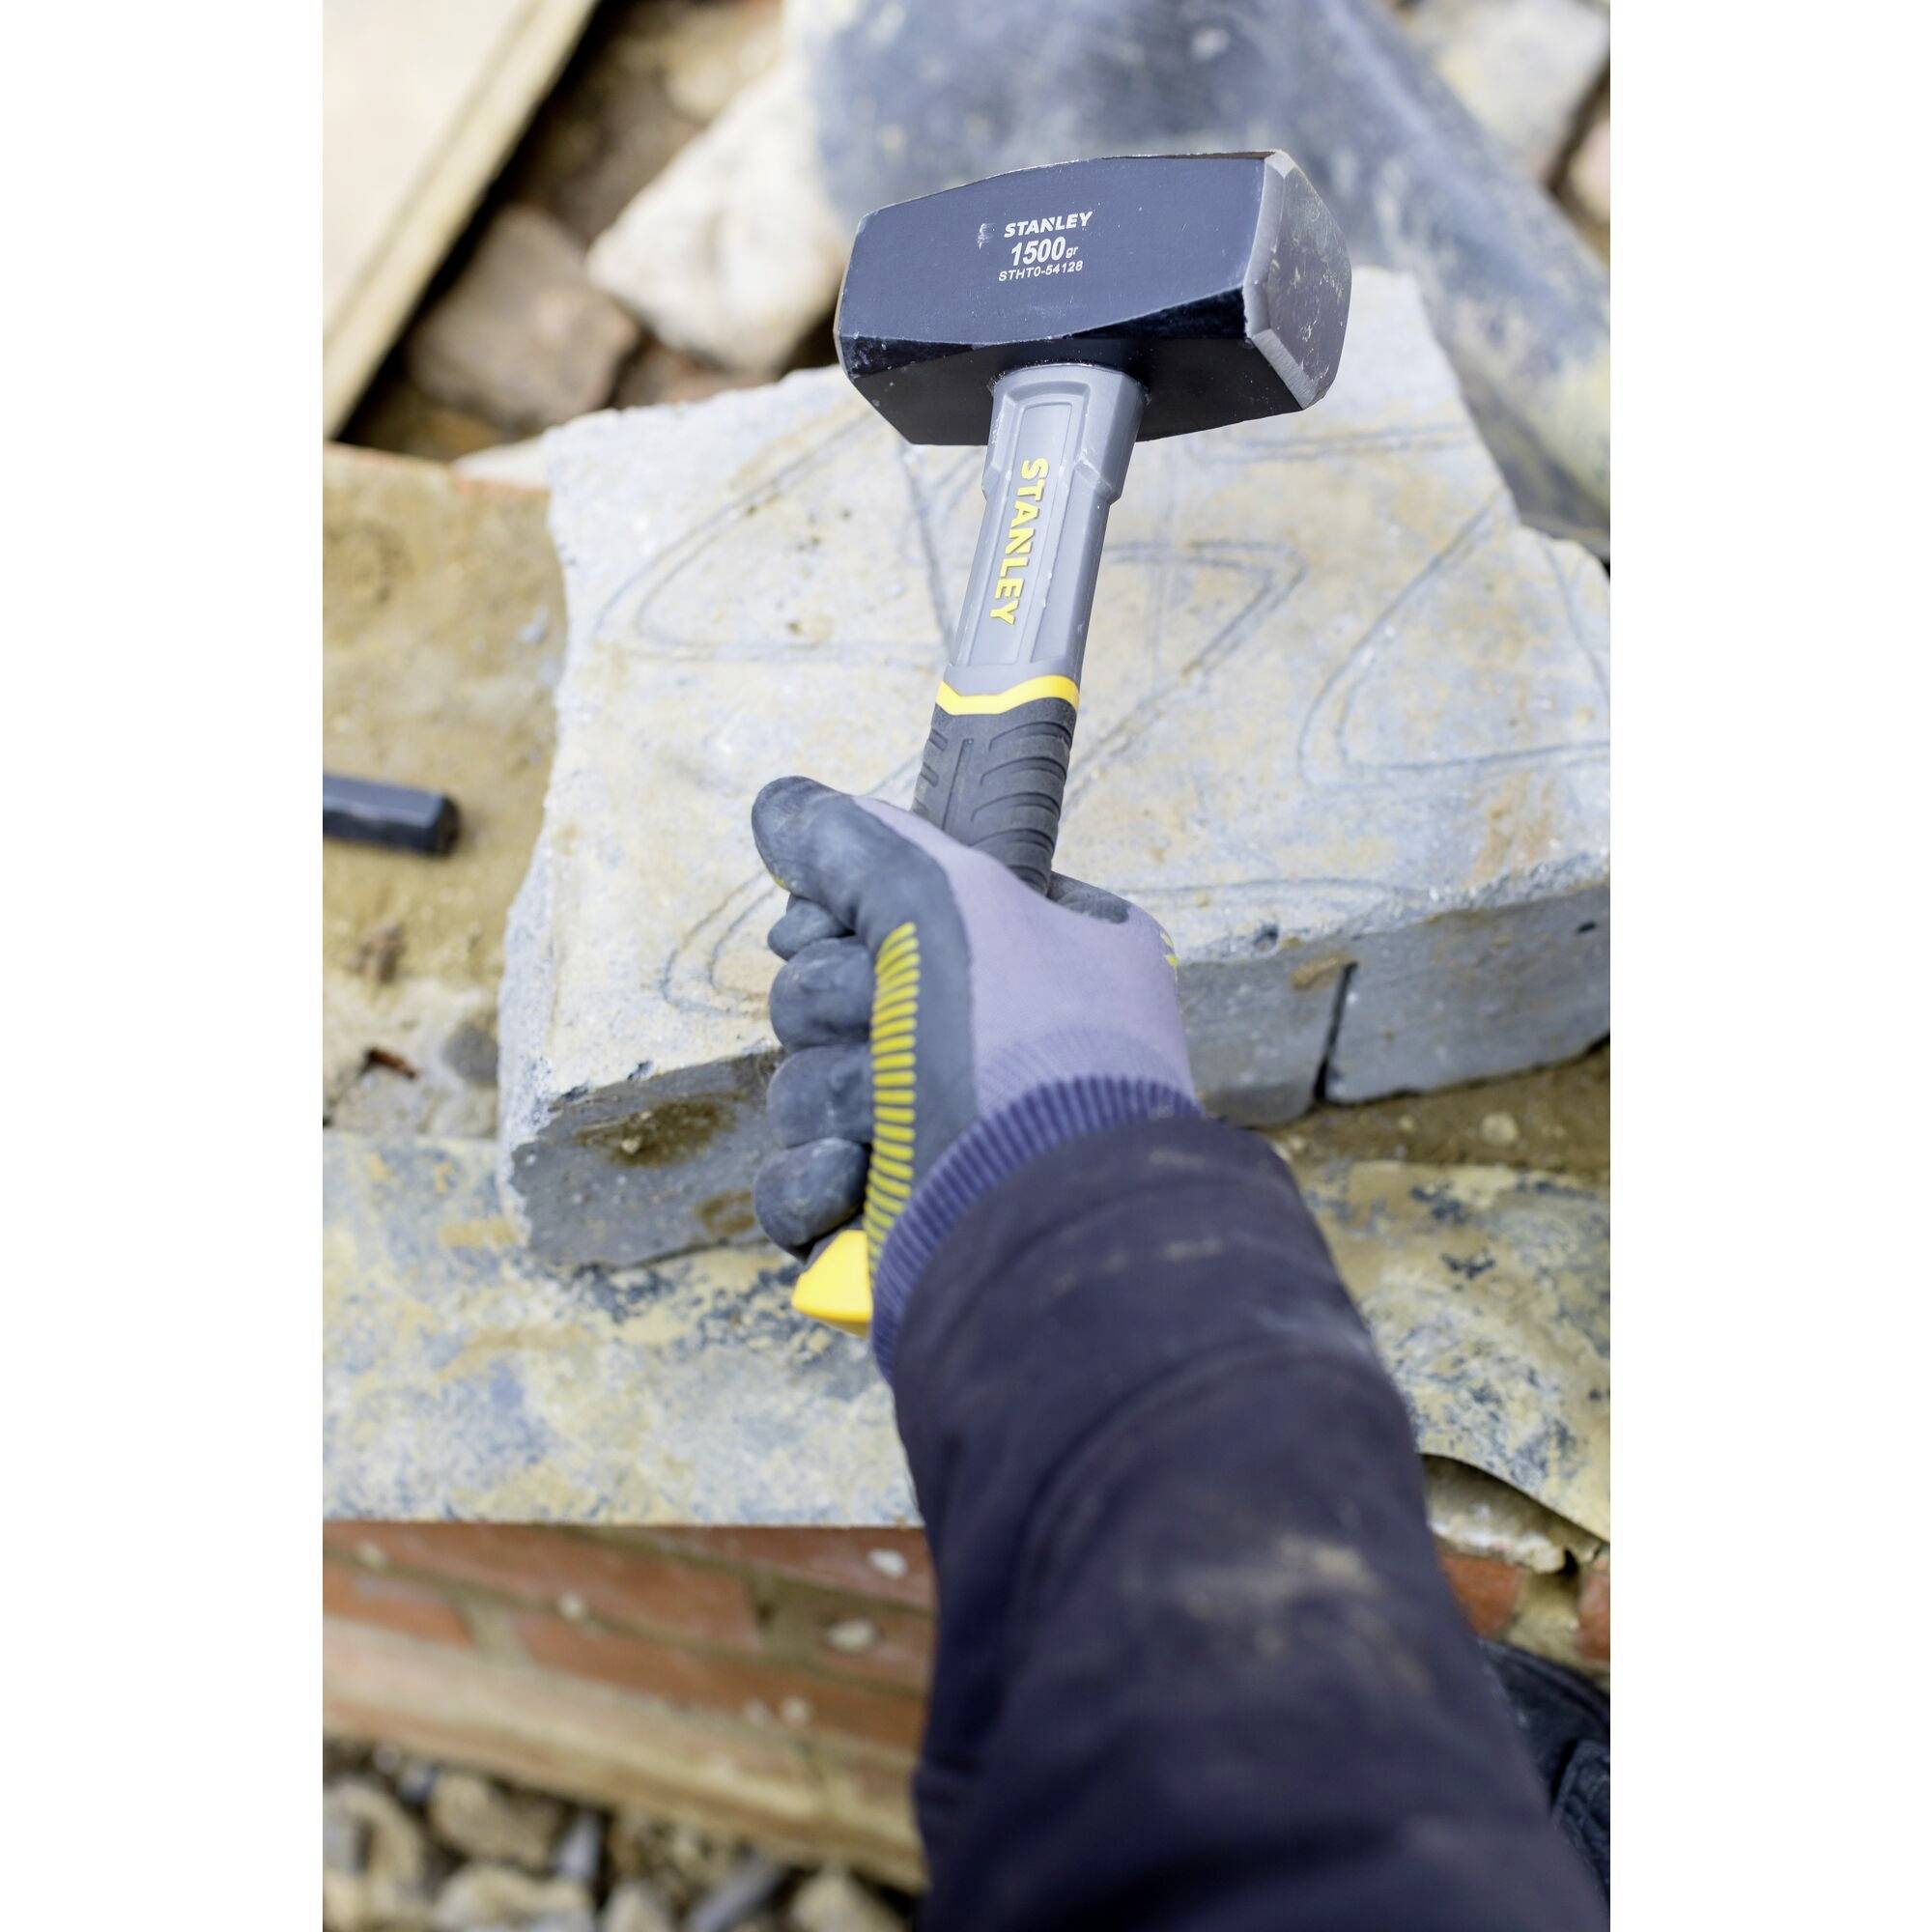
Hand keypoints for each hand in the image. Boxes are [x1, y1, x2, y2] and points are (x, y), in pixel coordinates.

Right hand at [750, 776, 1197, 1368]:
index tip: (834, 924)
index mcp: (1038, 956)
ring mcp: (942, 1138)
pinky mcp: (892, 1222)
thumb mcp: (950, 903)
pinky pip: (798, 1180)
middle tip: (881, 1021)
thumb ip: (856, 843)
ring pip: (806, 1086)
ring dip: (831, 1098)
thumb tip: (778, 804)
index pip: (896, 905)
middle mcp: (995, 1042)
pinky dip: (813, 1181)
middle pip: (831, 991)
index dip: (845, 913)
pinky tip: (851, 1182)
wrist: (1040, 1232)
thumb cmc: (1022, 1052)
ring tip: (889, 1119)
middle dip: (839, 1007)